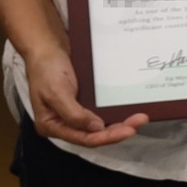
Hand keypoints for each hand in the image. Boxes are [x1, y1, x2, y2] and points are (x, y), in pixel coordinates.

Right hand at [20, 42, 145, 146]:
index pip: (84, 139)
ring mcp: (75, 114)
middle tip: (140, 121)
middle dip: (118, 131)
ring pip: (101, 126)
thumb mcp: (56, 92)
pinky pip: (102, 113)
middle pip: (95, 134)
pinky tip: (129, 111)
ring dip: (120, 123)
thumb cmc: (46, 69)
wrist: (47, 48)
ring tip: (139, 118)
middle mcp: (64, 123)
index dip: (107, 137)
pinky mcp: (84, 105)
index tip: (128, 131)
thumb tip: (95, 128)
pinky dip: (116, 113)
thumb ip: (73, 114)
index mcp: (52, 125)